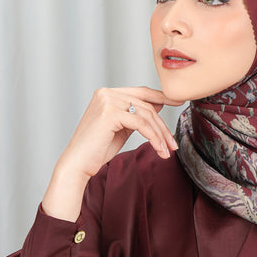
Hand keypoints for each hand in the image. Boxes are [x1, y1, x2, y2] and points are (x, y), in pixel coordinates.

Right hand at [43, 86, 182, 220]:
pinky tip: (159, 150)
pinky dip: (153, 138)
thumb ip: (136, 116)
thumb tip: (158, 105)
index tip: (179, 103)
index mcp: (107, 93)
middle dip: (163, 126)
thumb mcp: (121, 128)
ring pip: (146, 115)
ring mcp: (107, 101)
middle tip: (173, 144)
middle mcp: (106, 93)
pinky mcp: (110, 113)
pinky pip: (141, 124)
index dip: (162, 97)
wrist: (77, 164)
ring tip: (167, 151)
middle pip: (146, 105)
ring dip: (160, 135)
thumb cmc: (97, 149)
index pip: (141, 92)